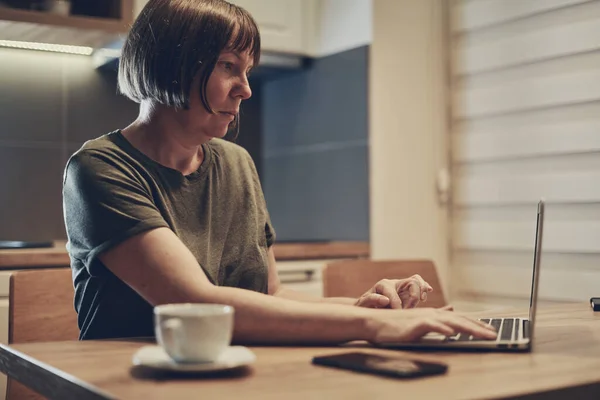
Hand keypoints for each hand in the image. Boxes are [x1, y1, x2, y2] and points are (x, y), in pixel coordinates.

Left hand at [355, 275, 432, 308]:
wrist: (366, 307)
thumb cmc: (364, 307)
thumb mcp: (362, 304)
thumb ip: (371, 300)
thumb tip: (385, 300)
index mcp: (383, 285)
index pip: (394, 293)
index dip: (396, 305)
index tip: (396, 314)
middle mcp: (394, 283)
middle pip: (411, 282)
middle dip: (413, 297)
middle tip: (408, 310)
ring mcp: (402, 287)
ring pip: (417, 281)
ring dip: (421, 290)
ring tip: (421, 300)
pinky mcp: (408, 292)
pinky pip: (420, 285)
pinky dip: (425, 287)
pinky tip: (429, 291)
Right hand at [366, 307, 497, 342]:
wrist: (375, 322)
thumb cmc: (395, 325)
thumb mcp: (418, 322)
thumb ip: (435, 318)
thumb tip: (451, 313)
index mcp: (434, 315)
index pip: (460, 319)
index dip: (476, 324)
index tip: (491, 331)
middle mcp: (432, 314)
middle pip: (460, 320)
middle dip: (479, 327)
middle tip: (495, 334)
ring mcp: (424, 318)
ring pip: (450, 322)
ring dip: (468, 328)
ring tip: (483, 335)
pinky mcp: (414, 324)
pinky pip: (431, 326)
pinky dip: (442, 329)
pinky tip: (453, 334)